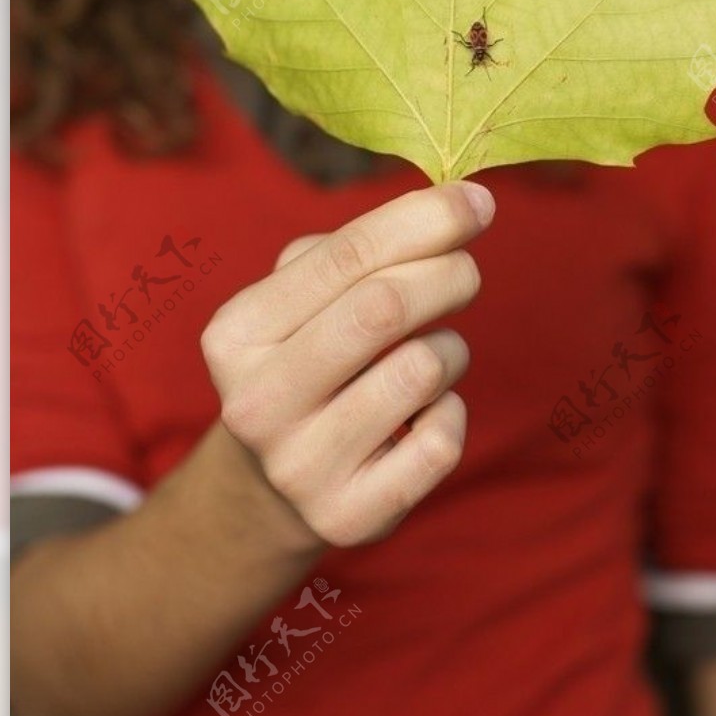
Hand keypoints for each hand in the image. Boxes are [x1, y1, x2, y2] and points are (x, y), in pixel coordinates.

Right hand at [201, 179, 494, 550]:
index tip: (477, 199)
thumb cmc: (305, 361)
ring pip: (423, 369)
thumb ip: (356, 248)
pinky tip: (422, 415)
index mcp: (238, 333)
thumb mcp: (296, 299)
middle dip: (448, 274)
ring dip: (449, 348)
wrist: (269, 491)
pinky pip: (442, 440)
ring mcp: (301, 467)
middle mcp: (258, 403)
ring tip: (426, 356)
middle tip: (468, 270)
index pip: (346, 256)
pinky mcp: (350, 516)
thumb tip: (455, 205)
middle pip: (384, 307)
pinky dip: (450, 411)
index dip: (424, 220)